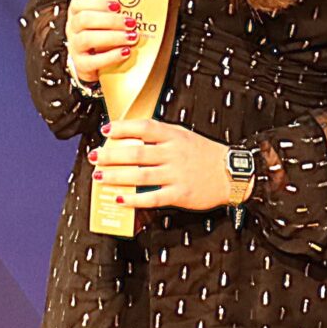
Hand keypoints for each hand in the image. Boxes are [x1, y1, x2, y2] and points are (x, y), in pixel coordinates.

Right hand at [64, 0, 141, 87]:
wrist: (95, 61)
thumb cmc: (104, 34)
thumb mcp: (106, 20)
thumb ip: (116, 12)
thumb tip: (138, 7)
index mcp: (76, 13)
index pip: (78, 3)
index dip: (98, 3)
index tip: (118, 6)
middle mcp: (72, 28)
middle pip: (84, 19)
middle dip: (110, 20)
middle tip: (131, 23)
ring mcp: (74, 47)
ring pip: (86, 39)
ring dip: (112, 37)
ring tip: (132, 38)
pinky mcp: (81, 65)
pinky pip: (92, 61)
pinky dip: (111, 56)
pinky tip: (126, 52)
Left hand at [91, 119, 232, 210]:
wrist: (232, 173)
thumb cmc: (205, 154)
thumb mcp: (185, 137)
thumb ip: (161, 137)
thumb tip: (131, 139)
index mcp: (174, 136)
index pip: (144, 128)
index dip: (123, 127)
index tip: (106, 130)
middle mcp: (174, 153)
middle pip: (136, 153)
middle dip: (111, 155)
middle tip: (94, 157)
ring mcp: (177, 174)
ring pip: (140, 175)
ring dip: (116, 176)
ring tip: (99, 177)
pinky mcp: (180, 194)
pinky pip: (153, 198)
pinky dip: (134, 199)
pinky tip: (120, 199)